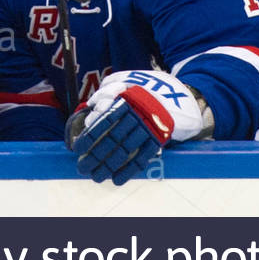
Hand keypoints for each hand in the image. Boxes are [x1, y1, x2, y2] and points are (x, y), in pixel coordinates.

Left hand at [65, 69, 207, 184]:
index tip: (77, 148)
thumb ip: (107, 90)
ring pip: (126, 150)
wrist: (181, 95)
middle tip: (82, 167)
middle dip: (95, 155)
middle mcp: (139, 114)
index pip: (105, 120)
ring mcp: (150, 128)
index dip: (90, 135)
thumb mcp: (128, 79)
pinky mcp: (160, 139)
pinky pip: (142, 157)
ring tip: (96, 177)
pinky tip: (116, 180)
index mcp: (129, 98)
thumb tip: (90, 113)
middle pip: (113, 138)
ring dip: (108, 166)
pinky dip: (128, 170)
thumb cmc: (147, 88)